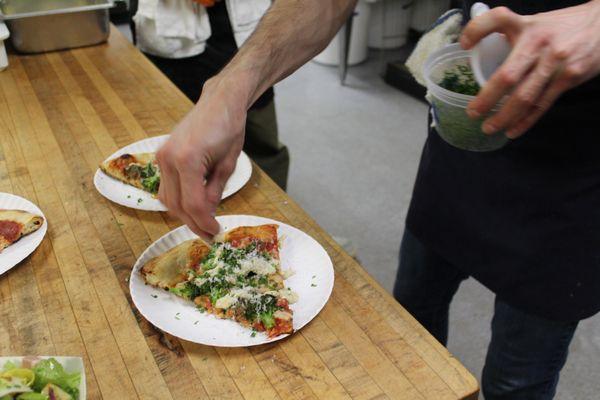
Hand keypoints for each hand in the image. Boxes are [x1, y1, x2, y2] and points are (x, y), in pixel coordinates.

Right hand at [156, 78, 245, 238]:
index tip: (216, 232)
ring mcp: (162, 157)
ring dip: (184, 214)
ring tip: (203, 222)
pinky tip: (194, 205)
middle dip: (194, 223)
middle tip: (210, 234)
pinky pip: (166, 187)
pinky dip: (178, 199)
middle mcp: (169, 159)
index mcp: (187, 160)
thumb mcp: (228, 165)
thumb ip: (215, 192)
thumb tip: (208, 214)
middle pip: (177, 205)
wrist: (219, 103)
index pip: (193, 204)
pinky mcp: (162, 156)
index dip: (204, 222)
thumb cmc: (229, 128)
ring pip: (167, 199)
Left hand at [460, 1, 599, 137]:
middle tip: (473, 113)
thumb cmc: (562, 27)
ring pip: (524, 96)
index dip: (477, 31)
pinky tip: (512, 130)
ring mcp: (555, 62)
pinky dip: (525, 120)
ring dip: (504, 117)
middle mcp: (539, 43)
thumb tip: (480, 52)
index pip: (497, 19)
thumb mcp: (535, 22)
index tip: (464, 45)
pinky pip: (542, 104)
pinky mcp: (569, 77)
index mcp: (526, 25)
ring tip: (489, 128)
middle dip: (487, 99)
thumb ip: (512, 35)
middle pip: (508, 76)